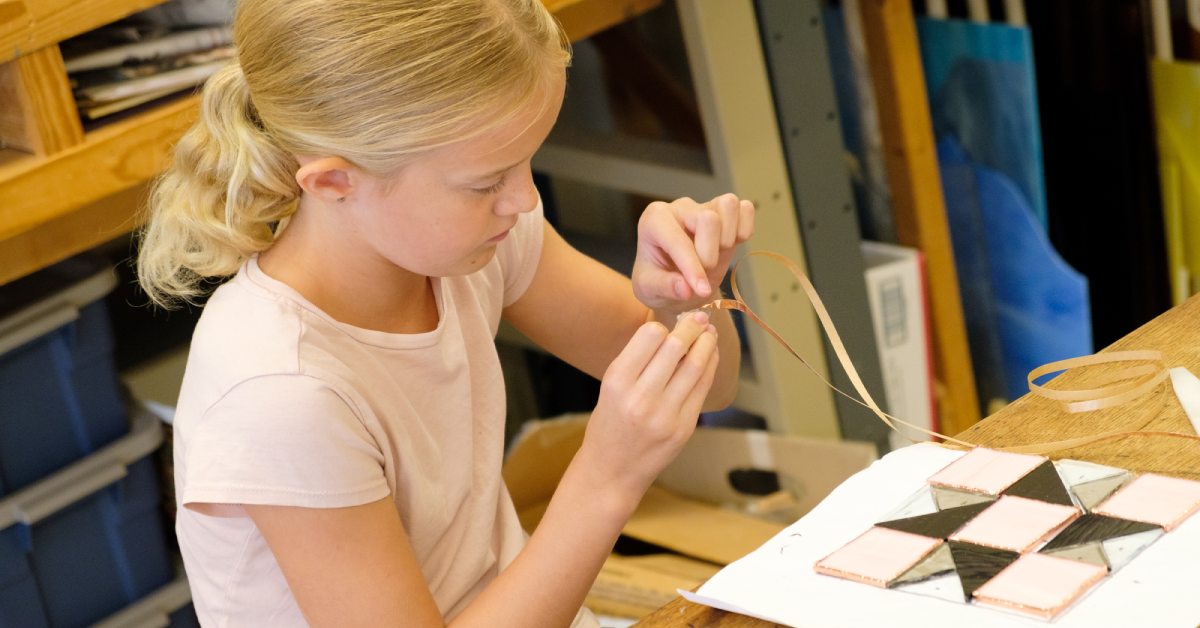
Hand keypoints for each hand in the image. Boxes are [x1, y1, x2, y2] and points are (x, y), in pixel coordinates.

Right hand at [579, 311, 719, 499]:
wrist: (611, 471)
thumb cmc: (609, 425)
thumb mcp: (610, 388)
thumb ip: (638, 361)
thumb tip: (673, 329)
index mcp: (616, 382)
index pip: (649, 336)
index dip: (662, 327)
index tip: (668, 325)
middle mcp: (640, 398)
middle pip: (676, 347)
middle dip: (692, 326)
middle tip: (700, 316)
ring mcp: (665, 416)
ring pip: (695, 366)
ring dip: (707, 343)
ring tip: (709, 332)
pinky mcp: (684, 429)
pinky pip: (702, 389)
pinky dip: (710, 367)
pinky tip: (711, 355)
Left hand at [632, 193, 755, 312]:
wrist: (674, 279)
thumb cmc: (657, 279)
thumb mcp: (649, 289)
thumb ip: (665, 287)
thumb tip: (686, 289)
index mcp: (654, 220)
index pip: (678, 239)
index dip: (692, 268)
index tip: (701, 291)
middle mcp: (680, 208)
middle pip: (709, 219)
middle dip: (710, 255)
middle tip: (702, 272)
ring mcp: (705, 206)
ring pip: (729, 206)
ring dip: (727, 239)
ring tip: (715, 256)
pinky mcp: (725, 212)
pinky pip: (745, 209)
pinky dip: (744, 229)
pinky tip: (729, 247)